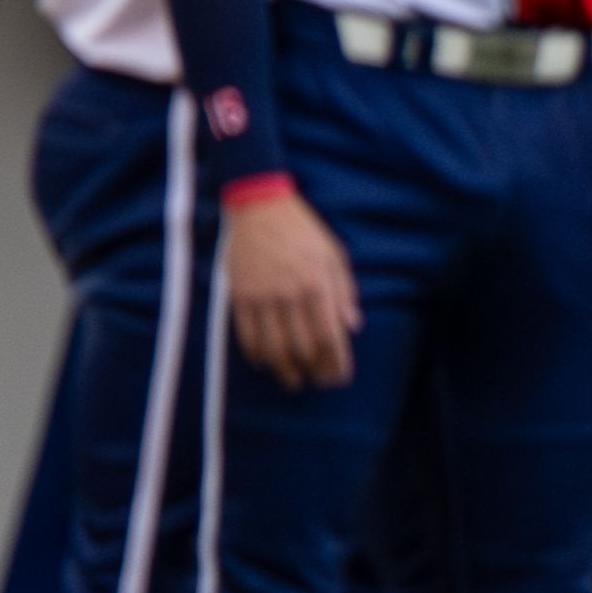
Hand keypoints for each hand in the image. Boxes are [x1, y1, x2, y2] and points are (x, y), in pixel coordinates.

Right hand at [222, 187, 358, 386]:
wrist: (260, 208)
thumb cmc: (304, 231)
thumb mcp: (334, 255)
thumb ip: (345, 291)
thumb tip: (353, 327)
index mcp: (316, 285)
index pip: (329, 336)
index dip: (335, 362)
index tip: (339, 377)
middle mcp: (289, 295)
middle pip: (302, 347)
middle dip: (313, 370)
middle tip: (319, 383)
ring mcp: (261, 297)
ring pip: (272, 347)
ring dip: (284, 370)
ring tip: (293, 381)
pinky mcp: (238, 296)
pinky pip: (246, 334)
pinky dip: (256, 354)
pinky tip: (265, 363)